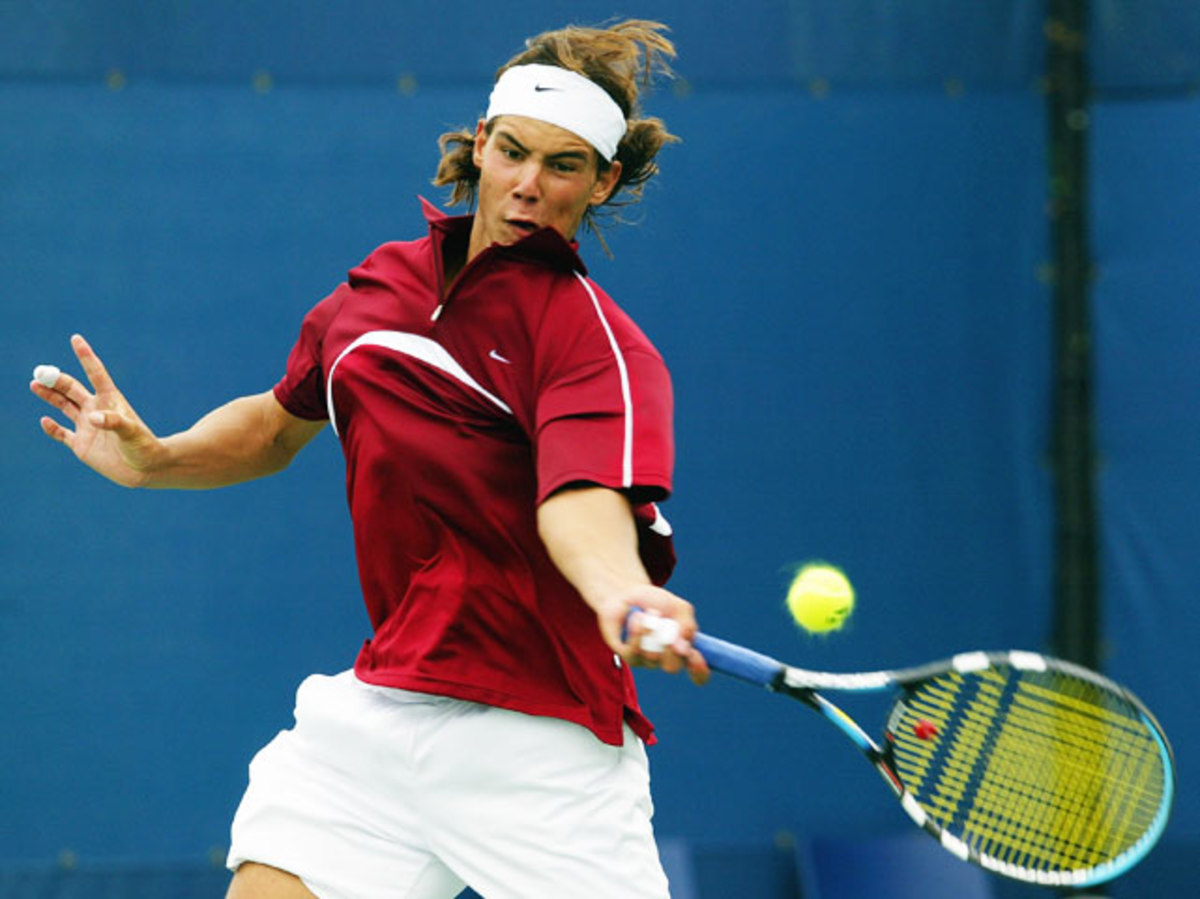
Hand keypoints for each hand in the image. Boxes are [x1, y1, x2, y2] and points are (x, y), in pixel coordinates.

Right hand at [31, 334, 162, 486]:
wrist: (146, 469)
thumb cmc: (144, 446)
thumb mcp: (132, 432)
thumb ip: (113, 422)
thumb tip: (92, 417)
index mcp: (110, 401)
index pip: (95, 374)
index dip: (86, 356)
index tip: (76, 338)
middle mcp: (96, 410)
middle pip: (72, 389)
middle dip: (57, 380)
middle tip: (40, 372)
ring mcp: (87, 427)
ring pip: (63, 406)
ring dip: (50, 396)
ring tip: (34, 384)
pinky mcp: (81, 445)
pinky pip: (61, 434)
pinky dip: (51, 428)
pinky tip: (45, 421)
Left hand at [597, 585, 709, 685]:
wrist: (629, 593)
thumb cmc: (656, 602)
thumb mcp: (679, 609)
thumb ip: (687, 625)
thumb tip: (685, 643)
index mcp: (684, 649)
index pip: (698, 673)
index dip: (699, 670)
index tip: (693, 654)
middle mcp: (666, 658)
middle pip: (673, 667)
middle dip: (671, 649)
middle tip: (668, 633)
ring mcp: (646, 659)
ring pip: (652, 657)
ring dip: (652, 630)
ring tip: (650, 612)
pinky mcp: (628, 655)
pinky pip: (634, 651)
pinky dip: (637, 630)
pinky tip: (637, 616)